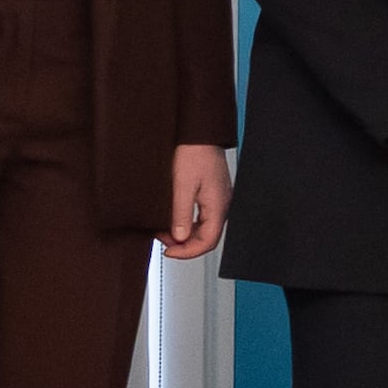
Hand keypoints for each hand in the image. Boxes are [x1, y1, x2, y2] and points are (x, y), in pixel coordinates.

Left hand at [161, 143, 230, 262]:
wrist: (199, 135)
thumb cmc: (194, 154)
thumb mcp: (183, 186)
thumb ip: (182, 215)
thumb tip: (180, 238)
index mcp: (218, 205)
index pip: (208, 241)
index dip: (188, 252)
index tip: (169, 252)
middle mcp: (222, 205)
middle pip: (208, 237)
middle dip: (185, 245)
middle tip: (164, 243)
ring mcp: (218, 200)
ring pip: (205, 228)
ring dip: (186, 235)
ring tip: (166, 232)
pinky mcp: (213, 194)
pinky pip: (203, 217)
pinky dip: (188, 224)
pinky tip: (175, 220)